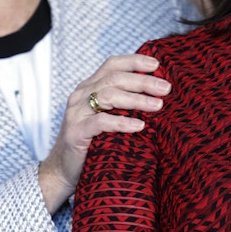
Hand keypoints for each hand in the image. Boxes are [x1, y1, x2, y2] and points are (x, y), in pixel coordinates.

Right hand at [37, 54, 171, 211]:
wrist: (65, 170)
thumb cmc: (94, 141)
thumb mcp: (110, 116)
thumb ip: (125, 102)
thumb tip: (158, 93)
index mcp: (90, 86)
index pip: (112, 64)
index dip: (134, 61)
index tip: (157, 64)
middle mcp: (81, 95)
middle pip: (114, 78)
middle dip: (143, 81)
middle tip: (165, 88)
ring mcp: (76, 112)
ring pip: (108, 95)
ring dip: (136, 99)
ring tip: (157, 105)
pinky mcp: (75, 132)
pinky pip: (101, 122)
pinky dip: (122, 122)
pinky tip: (139, 126)